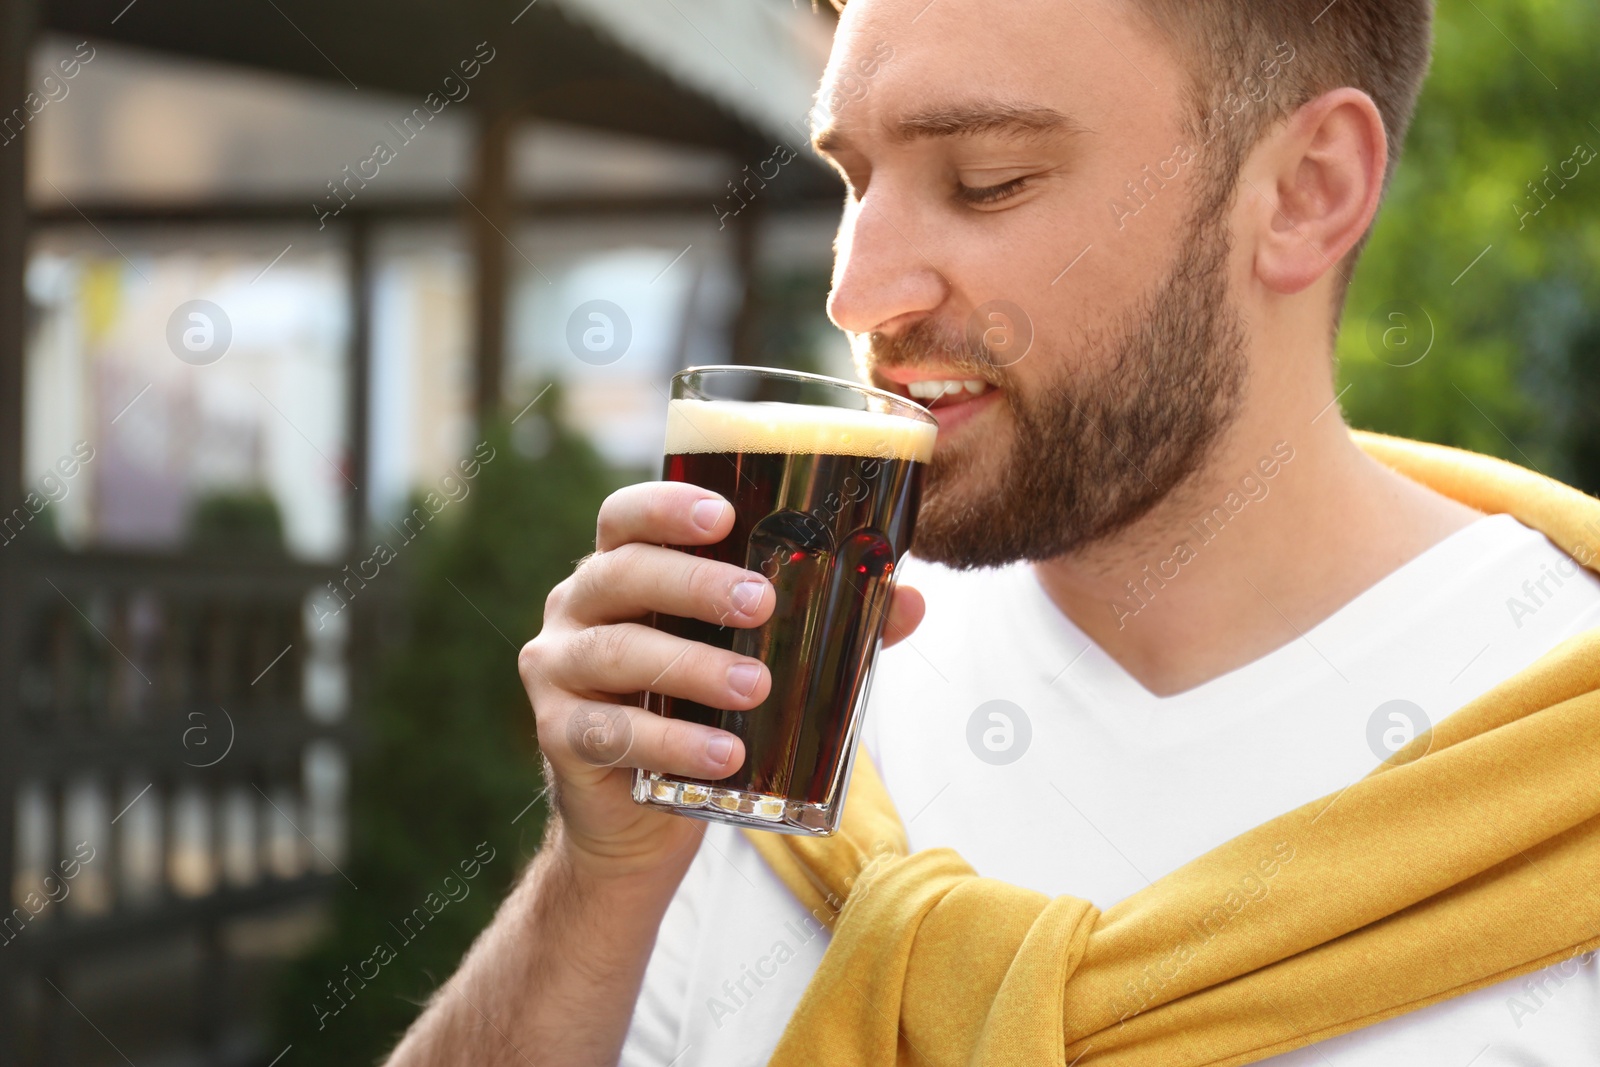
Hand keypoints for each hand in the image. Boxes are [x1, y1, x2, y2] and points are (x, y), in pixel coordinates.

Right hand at [518, 481, 924, 881]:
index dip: (665, 506)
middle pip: (622, 574)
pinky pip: (613, 733)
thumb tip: (909, 600)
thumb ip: (824, 627)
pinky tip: (725, 756)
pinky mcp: (558, 735)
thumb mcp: (752, 659)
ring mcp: (558, 670)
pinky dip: (673, 743)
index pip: (625, 517)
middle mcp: (578, 608)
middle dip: (693, 584)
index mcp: (620, 570)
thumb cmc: (697, 712)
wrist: (637, 821)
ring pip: (618, 652)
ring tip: (757, 687)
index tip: (723, 514)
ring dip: (692, 667)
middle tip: (762, 603)